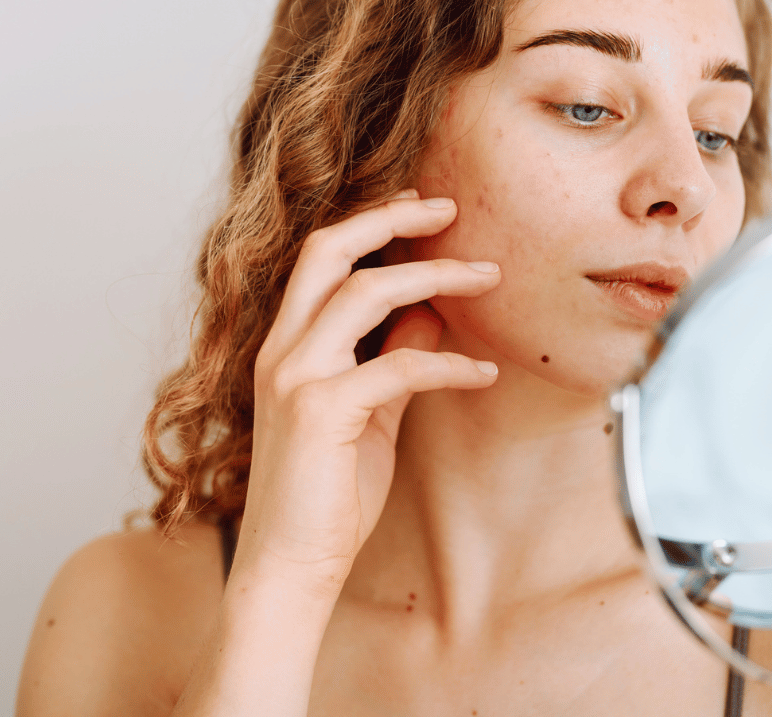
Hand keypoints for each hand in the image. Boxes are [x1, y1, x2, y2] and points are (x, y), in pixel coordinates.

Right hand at [233, 191, 499, 596]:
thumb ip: (392, 357)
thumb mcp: (369, 411)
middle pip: (329, 250)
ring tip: (489, 279)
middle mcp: (283, 349)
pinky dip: (450, 363)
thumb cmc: (328, 493)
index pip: (322, 258)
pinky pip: (398, 366)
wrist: (291, 566)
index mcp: (288, 345)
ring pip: (366, 293)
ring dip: (436, 278)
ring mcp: (296, 377)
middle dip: (392, 219)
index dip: (371, 223)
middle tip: (451, 209)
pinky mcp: (320, 412)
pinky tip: (485, 372)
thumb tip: (432, 312)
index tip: (420, 205)